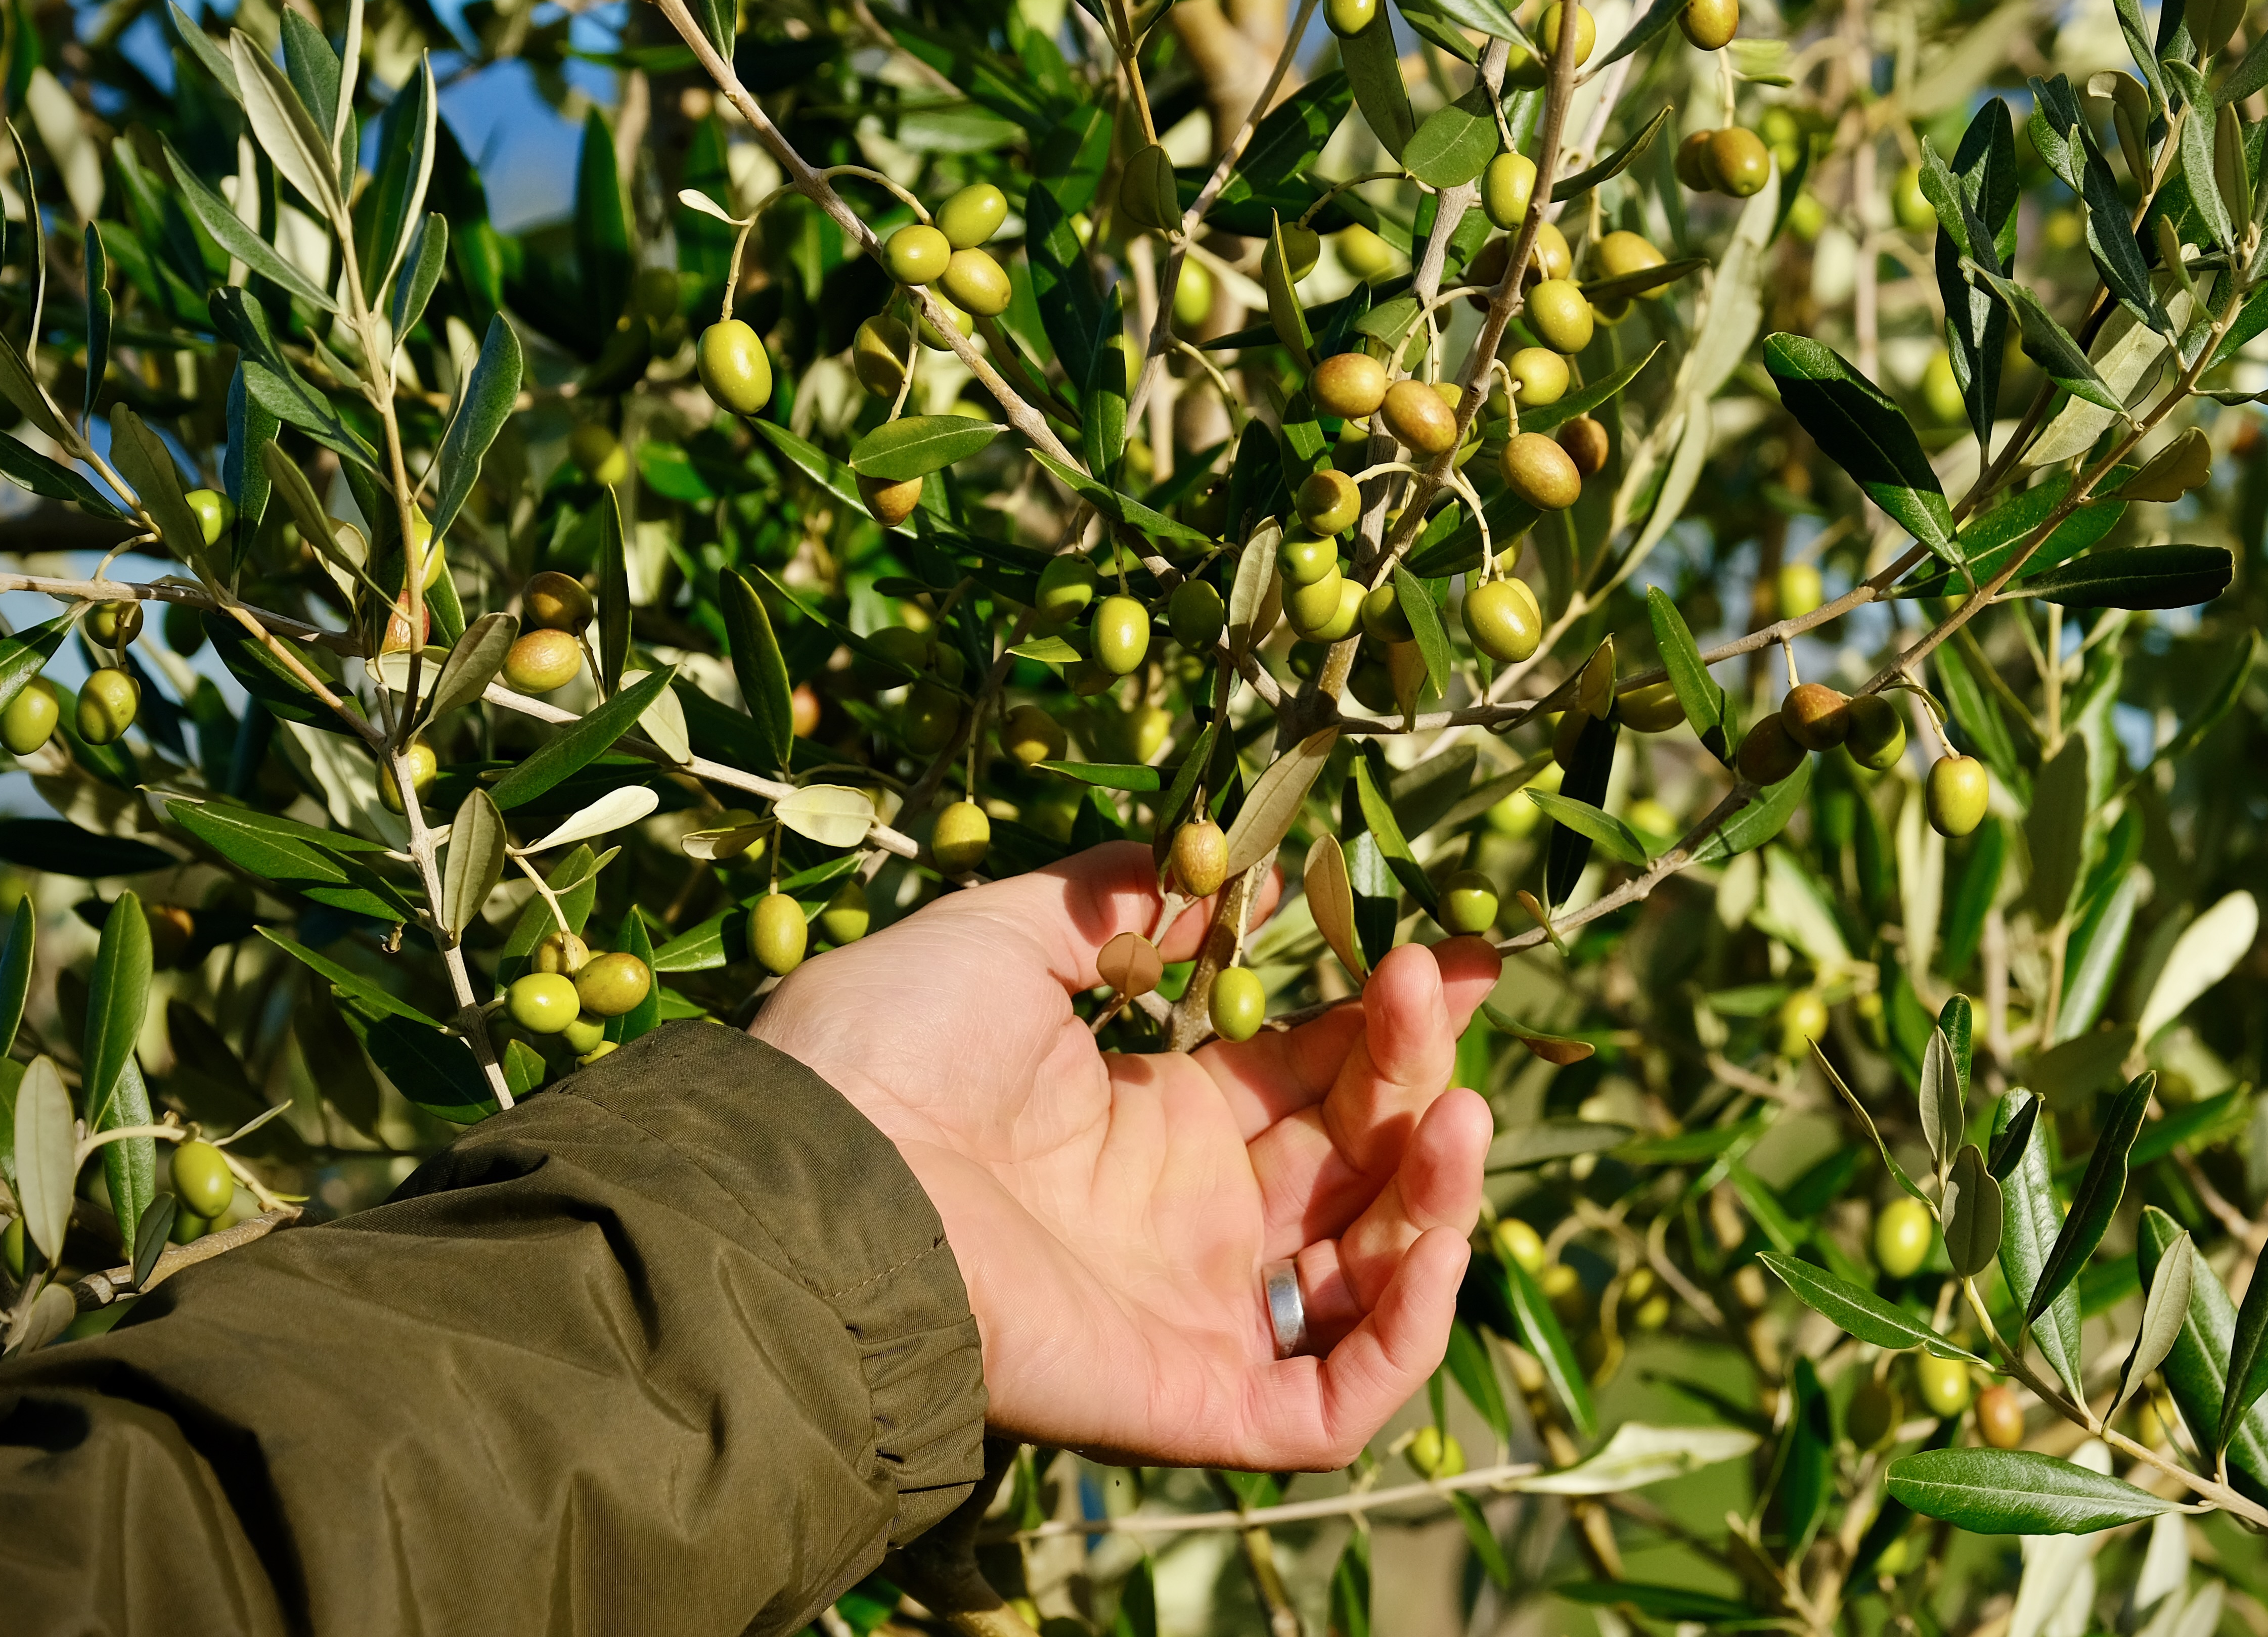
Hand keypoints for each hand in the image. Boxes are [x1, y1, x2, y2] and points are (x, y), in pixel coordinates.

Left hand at [752, 841, 1498, 1471]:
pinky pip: (1339, 1399)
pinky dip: (1410, 1333)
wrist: (811, 1177)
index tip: (1456, 953)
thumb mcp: (1006, 935)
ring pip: (1372, 1277)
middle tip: (1436, 985)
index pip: (1313, 1077)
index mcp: (1154, 1122)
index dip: (1392, 1020)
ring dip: (1440, 1193)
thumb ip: (1116, 900)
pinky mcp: (1197, 1398)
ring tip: (1454, 1109)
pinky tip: (1434, 1237)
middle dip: (1420, 1071)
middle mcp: (1190, 1221)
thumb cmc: (885, 1052)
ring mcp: (1198, 1314)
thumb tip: (1217, 867)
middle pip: (1358, 1159)